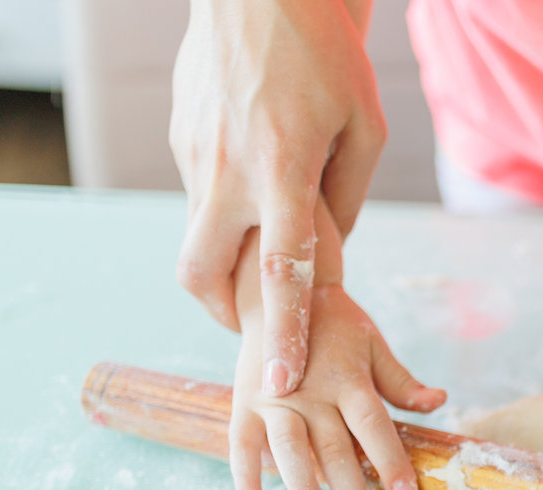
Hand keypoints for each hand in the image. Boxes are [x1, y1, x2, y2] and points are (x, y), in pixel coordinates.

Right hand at [171, 0, 384, 395]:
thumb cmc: (328, 55)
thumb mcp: (363, 128)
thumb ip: (347, 198)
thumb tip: (329, 251)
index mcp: (282, 171)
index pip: (280, 272)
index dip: (281, 331)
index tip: (279, 380)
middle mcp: (228, 169)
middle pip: (204, 274)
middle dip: (225, 314)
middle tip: (251, 328)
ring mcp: (195, 153)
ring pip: (195, 238)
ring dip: (221, 264)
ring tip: (256, 261)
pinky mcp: (179, 136)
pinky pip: (197, 194)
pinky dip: (221, 213)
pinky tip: (249, 189)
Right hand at [230, 284, 445, 489]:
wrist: (277, 291)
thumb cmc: (335, 324)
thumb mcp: (372, 345)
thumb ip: (401, 380)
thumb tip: (439, 401)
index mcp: (348, 379)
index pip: (374, 426)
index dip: (390, 459)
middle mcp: (311, 391)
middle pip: (335, 448)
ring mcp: (275, 398)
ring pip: (291, 449)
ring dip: (302, 486)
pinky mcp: (246, 401)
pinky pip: (242, 443)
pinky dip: (245, 475)